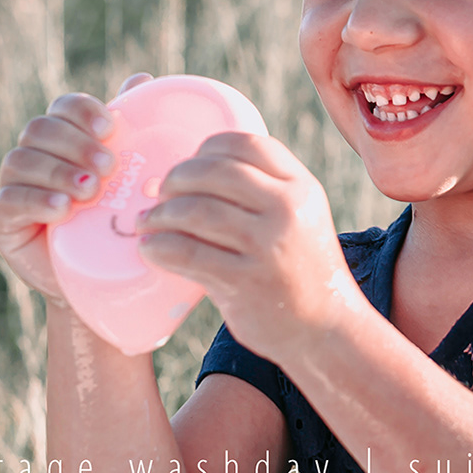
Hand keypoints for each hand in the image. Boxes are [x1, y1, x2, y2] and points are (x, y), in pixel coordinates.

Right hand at [0, 72, 153, 301]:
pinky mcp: (3, 220)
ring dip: (58, 171)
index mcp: (65, 139)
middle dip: (75, 143)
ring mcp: (15, 186)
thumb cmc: (118, 222)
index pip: (63, 107)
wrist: (103, 281)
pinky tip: (62, 209)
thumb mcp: (131, 177)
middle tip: (109, 167)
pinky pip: (9, 200)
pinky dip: (37, 200)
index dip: (82, 110)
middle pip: (40, 129)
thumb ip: (134, 129)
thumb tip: (141, 79)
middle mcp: (35, 156)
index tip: (111, 127)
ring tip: (90, 191)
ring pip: (20, 160)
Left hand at [134, 131, 358, 363]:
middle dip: (176, 177)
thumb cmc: (301, 269)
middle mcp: (287, 210)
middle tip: (160, 192)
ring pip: (196, 210)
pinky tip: (150, 249)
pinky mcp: (244, 281)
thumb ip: (263, 192)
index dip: (209, 148)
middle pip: (215, 172)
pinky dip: (158, 247)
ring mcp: (267, 246)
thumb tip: (194, 174)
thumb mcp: (301, 217)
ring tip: (148, 222)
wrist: (325, 328)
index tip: (191, 162)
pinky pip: (187, 252)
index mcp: (302, 187)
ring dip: (160, 214)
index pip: (246, 144)